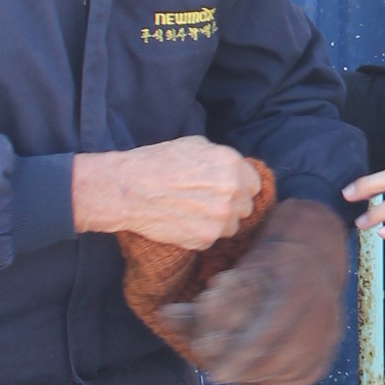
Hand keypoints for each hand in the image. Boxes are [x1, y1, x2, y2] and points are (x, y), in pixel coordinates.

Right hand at [74, 136, 261, 248]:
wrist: (129, 189)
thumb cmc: (157, 163)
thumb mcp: (194, 145)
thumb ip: (221, 159)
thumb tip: (233, 170)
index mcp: (232, 165)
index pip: (254, 184)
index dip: (240, 186)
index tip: (226, 189)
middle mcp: (232, 192)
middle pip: (246, 207)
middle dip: (230, 205)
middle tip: (206, 201)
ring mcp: (221, 218)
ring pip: (232, 226)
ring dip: (218, 222)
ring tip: (193, 212)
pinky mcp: (206, 239)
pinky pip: (212, 239)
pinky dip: (201, 233)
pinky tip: (183, 222)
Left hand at [154, 200, 349, 384]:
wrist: (317, 257)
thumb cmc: (269, 262)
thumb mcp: (239, 273)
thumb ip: (204, 302)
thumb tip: (163, 316)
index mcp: (298, 291)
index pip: (266, 336)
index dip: (239, 358)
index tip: (215, 375)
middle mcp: (320, 319)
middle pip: (273, 361)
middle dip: (240, 369)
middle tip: (215, 370)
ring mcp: (327, 342)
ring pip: (283, 375)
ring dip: (252, 375)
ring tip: (231, 366)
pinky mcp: (326, 358)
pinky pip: (294, 380)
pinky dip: (270, 378)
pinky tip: (251, 371)